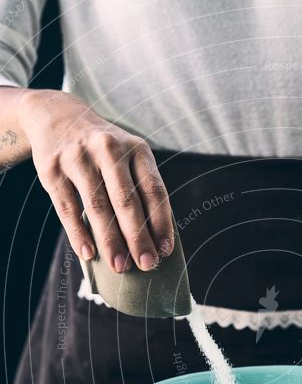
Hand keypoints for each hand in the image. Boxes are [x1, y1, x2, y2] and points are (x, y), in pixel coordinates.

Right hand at [20, 89, 173, 271]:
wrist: (58, 116)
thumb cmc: (104, 151)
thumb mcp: (128, 156)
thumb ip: (140, 188)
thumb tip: (153, 240)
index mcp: (136, 148)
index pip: (154, 191)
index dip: (161, 223)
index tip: (165, 251)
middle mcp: (109, 150)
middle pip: (127, 201)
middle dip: (138, 237)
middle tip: (147, 265)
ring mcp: (78, 158)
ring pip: (97, 207)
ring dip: (110, 241)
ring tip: (120, 267)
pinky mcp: (53, 170)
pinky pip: (68, 208)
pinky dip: (79, 234)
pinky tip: (89, 255)